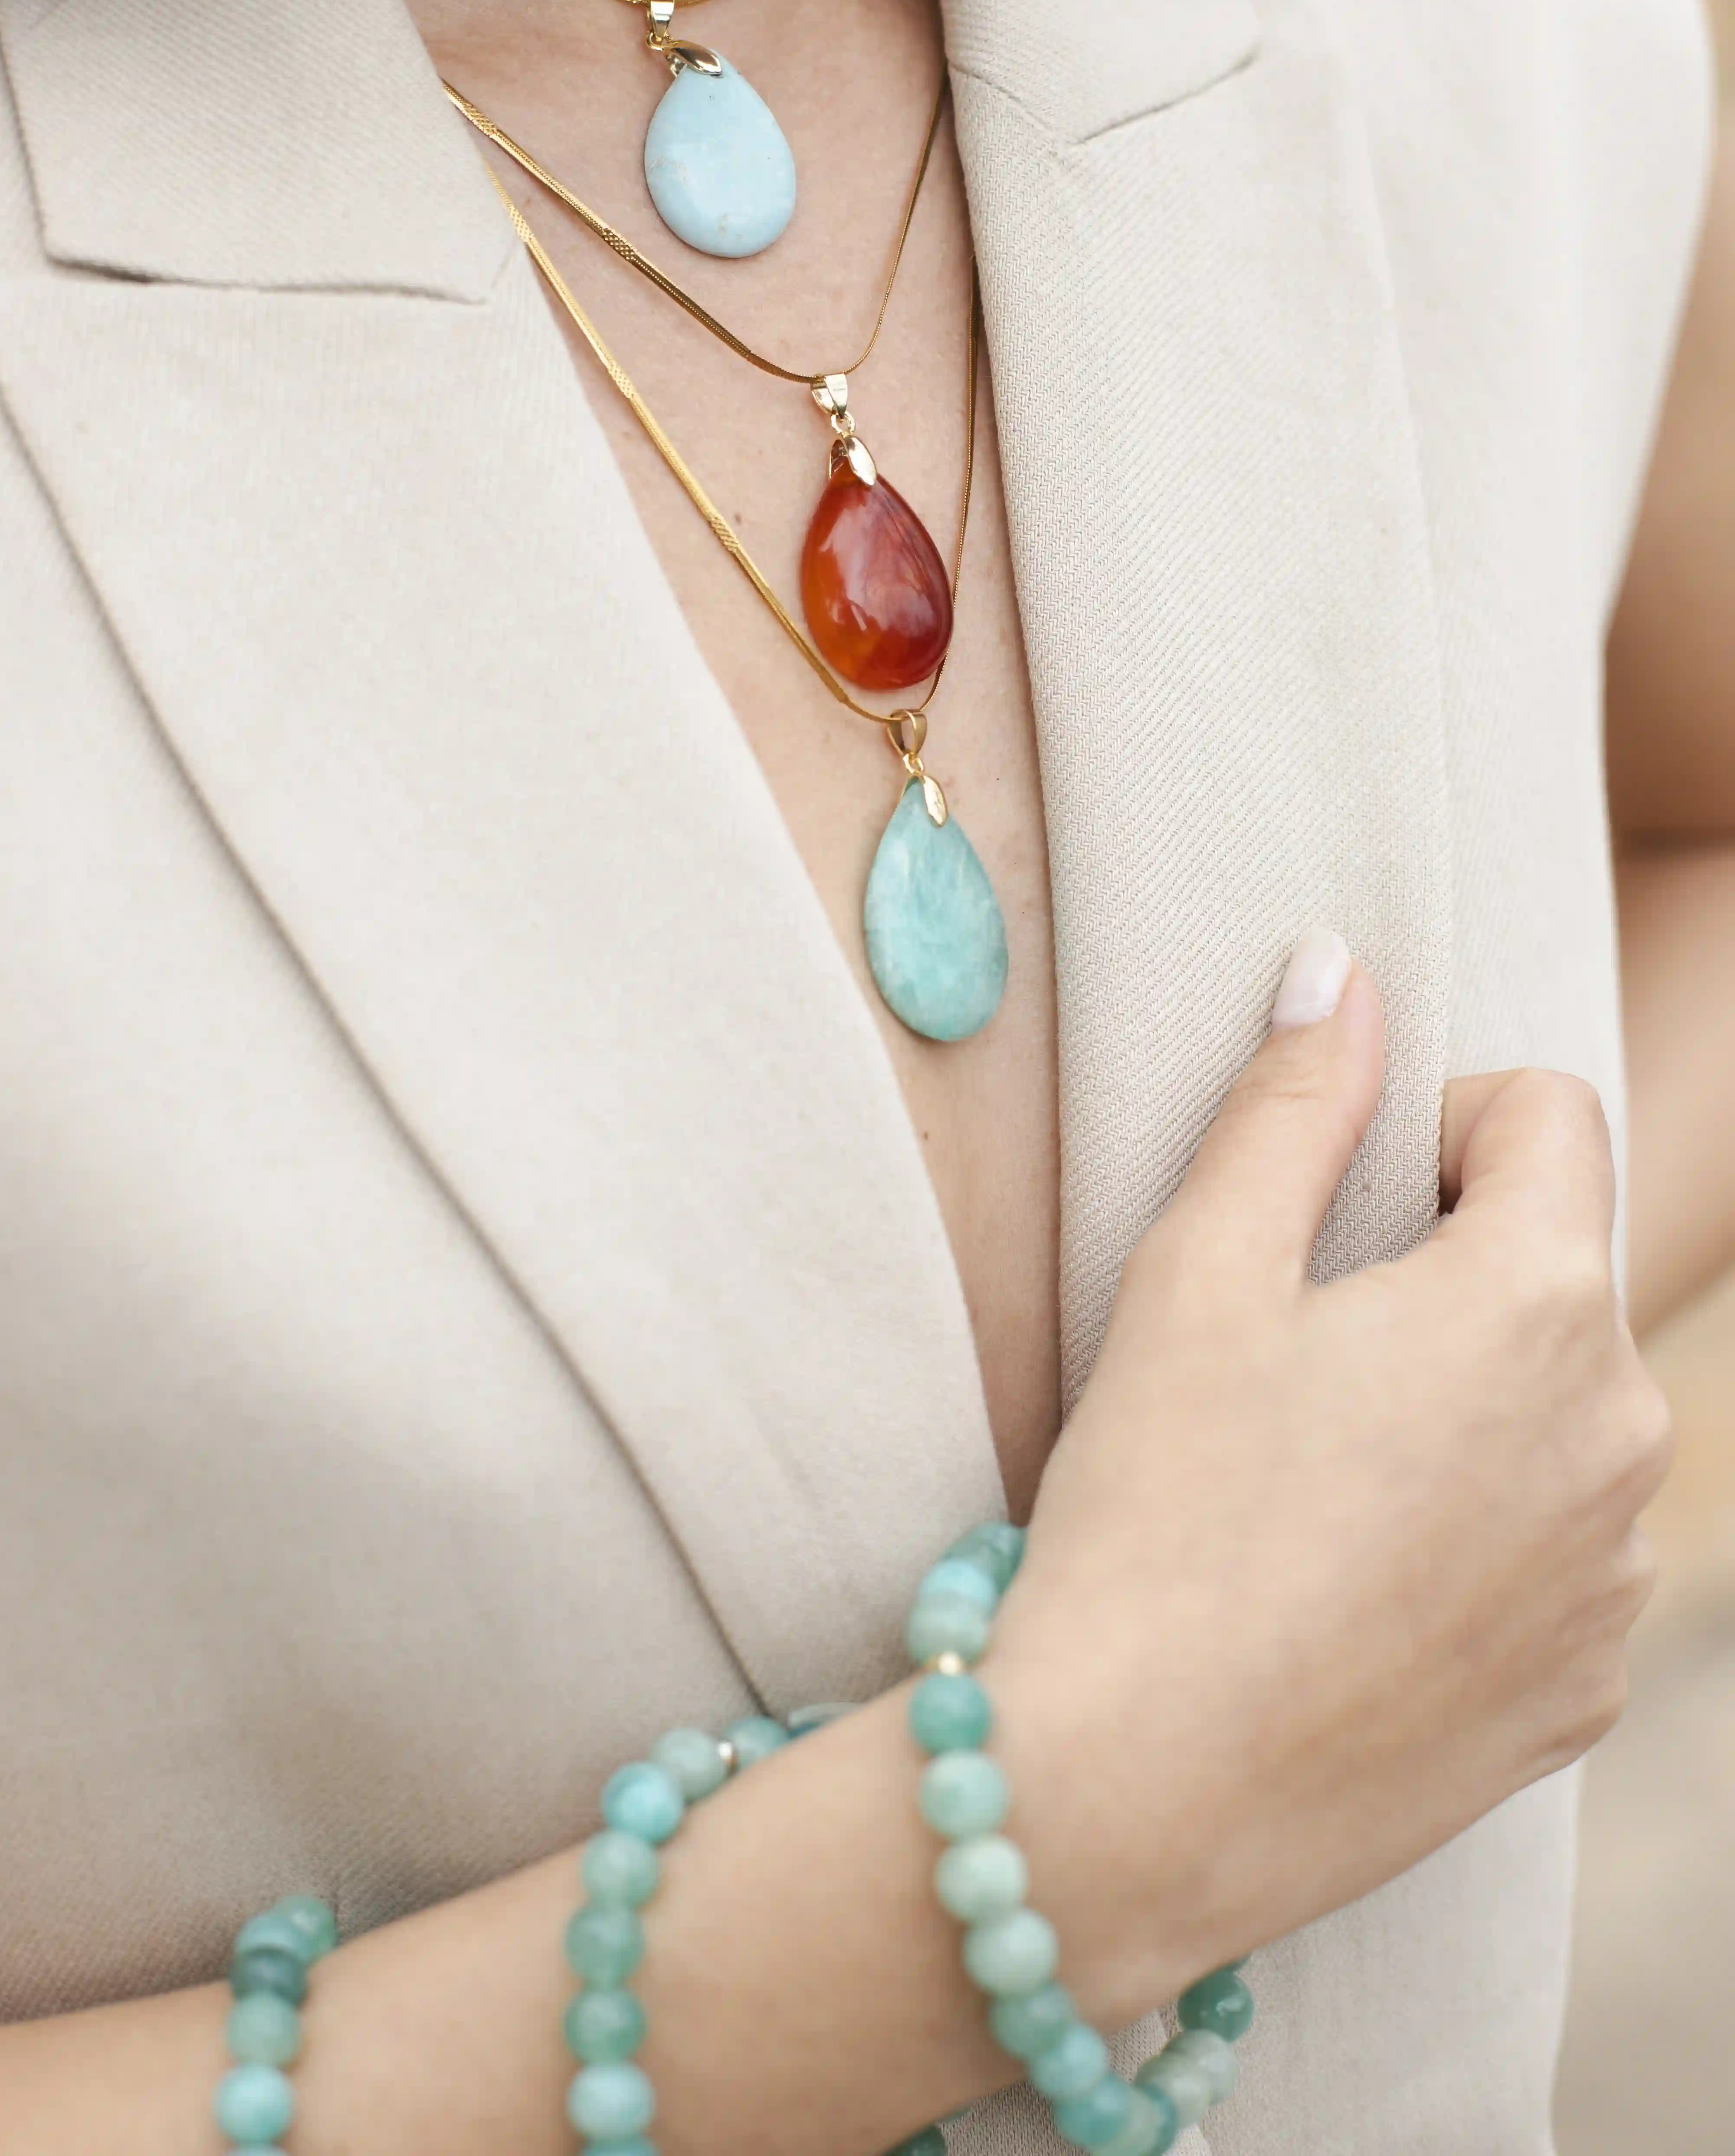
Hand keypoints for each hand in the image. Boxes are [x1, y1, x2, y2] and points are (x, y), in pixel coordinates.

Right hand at [988, 933, 1670, 2016]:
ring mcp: (1615, 1579)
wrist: (1137, 1793)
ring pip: (1561, 1417)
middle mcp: (1625, 1435)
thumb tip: (1337, 970)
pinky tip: (1351, 1589)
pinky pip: (1558, 1555)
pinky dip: (1479, 1543)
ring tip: (1317, 1487)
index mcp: (1540, 1302)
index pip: (1551, 1114)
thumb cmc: (1158, 1512)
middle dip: (1449, 1278)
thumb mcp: (1200, 1271)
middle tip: (1299, 1361)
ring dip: (1470, 1412)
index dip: (1439, 1126)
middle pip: (1556, 1273)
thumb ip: (1292, 1104)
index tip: (1343, 1205)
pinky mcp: (1585, 1691)